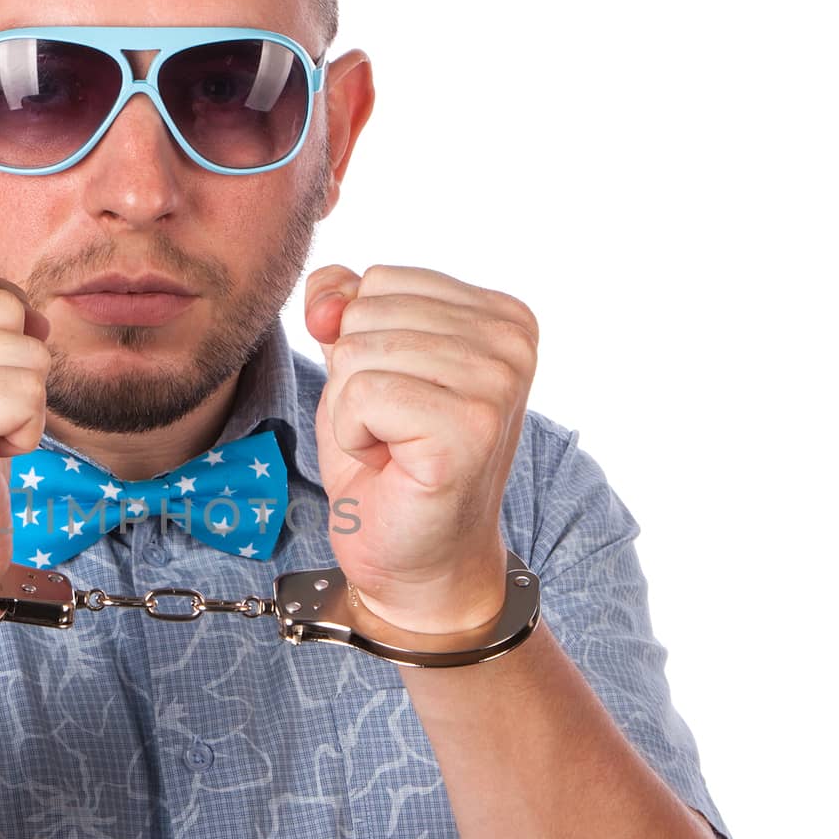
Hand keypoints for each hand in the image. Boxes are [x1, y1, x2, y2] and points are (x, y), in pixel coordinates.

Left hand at [304, 263, 537, 633]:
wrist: (414, 559)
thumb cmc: (388, 463)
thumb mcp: (356, 366)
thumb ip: (342, 308)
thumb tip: (326, 295)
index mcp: (500, 314)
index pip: (380, 279)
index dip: (361, 343)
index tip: (398, 398)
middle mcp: (511, 340)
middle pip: (367, 312)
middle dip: (353, 376)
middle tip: (392, 429)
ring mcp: (496, 383)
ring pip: (358, 351)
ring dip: (352, 409)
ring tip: (392, 446)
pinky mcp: (469, 426)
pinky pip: (361, 394)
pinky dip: (355, 435)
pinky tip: (389, 464)